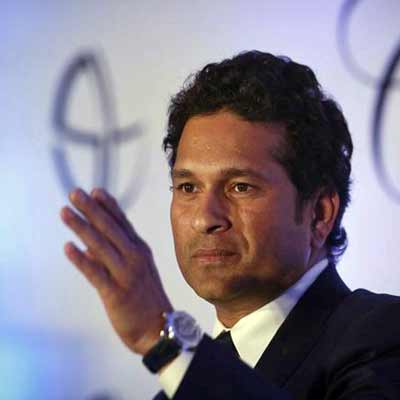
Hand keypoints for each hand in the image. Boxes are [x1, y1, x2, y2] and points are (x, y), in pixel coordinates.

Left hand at [60, 188, 172, 354]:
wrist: (160, 328)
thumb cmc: (146, 298)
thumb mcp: (136, 271)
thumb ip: (115, 256)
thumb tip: (88, 247)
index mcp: (140, 250)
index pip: (123, 223)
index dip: (108, 206)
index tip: (95, 191)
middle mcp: (134, 257)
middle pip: (110, 229)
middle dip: (91, 209)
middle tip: (75, 193)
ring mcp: (126, 274)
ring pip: (101, 246)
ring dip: (82, 227)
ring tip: (65, 212)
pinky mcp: (116, 293)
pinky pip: (96, 274)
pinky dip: (81, 260)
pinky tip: (68, 248)